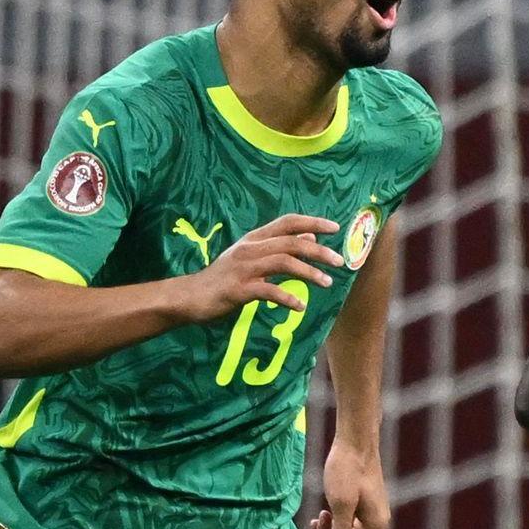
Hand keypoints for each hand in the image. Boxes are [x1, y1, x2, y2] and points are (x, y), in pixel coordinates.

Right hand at [181, 214, 342, 320]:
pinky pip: (268, 291)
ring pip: (283, 263)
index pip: (287, 222)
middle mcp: (250, 249)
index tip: (335, 227)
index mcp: (254, 239)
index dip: (312, 222)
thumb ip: (279, 247)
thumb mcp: (251, 257)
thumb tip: (310, 237)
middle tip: (339, 262)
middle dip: (319, 251)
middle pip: (291, 242)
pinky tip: (299, 306)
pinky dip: (287, 298)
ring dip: (309, 272)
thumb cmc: (224, 278)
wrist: (189, 297)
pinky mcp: (238, 289)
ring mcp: (243, 268)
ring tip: (327, 283)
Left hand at [310, 440, 389, 528]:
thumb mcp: (340, 504)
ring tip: (319, 517)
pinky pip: (351, 524)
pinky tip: (322, 513)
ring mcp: (372, 512)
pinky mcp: (364, 503)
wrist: (355, 441)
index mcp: (376, 525)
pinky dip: (336, 524)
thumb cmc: (347, 470)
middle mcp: (378, 522)